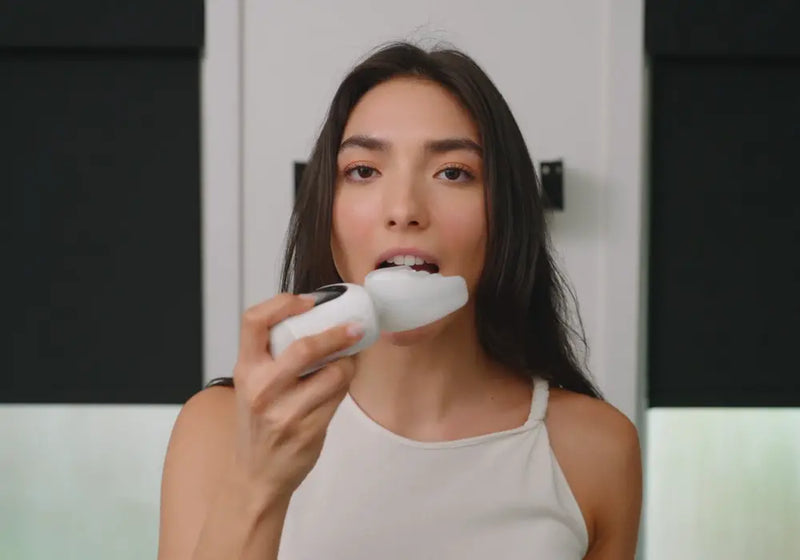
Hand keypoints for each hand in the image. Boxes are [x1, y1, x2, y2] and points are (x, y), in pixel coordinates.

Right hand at [231, 293, 363, 499]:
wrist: (255, 475)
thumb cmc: (258, 424)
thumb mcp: (252, 384)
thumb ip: (274, 354)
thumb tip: (319, 318)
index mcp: (245, 370)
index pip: (254, 321)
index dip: (283, 303)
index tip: (308, 301)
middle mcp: (262, 389)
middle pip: (305, 346)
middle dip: (337, 332)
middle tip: (355, 326)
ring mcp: (286, 411)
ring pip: (333, 372)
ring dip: (348, 361)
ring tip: (348, 358)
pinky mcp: (309, 429)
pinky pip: (339, 395)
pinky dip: (346, 382)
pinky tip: (343, 379)